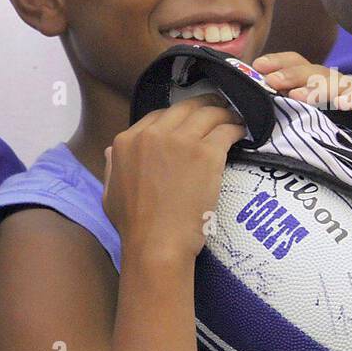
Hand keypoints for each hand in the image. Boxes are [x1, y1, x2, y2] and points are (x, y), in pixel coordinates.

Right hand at [102, 94, 245, 257]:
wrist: (156, 245)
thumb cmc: (133, 226)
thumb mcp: (110, 193)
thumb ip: (112, 167)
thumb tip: (112, 150)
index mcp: (127, 141)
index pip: (158, 115)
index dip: (179, 117)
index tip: (191, 121)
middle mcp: (153, 134)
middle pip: (186, 107)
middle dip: (204, 105)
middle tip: (219, 109)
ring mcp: (181, 141)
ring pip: (209, 113)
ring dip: (224, 114)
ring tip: (235, 119)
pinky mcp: (206, 153)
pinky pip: (226, 130)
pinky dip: (236, 129)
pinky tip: (241, 133)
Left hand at [253, 51, 351, 140]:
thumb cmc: (335, 169)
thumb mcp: (302, 142)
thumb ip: (285, 121)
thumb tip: (251, 107)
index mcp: (323, 95)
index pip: (302, 67)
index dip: (281, 62)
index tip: (259, 66)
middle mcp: (345, 93)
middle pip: (320, 73)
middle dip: (294, 75)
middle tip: (272, 82)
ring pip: (343, 83)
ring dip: (319, 88)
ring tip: (298, 98)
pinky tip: (341, 104)